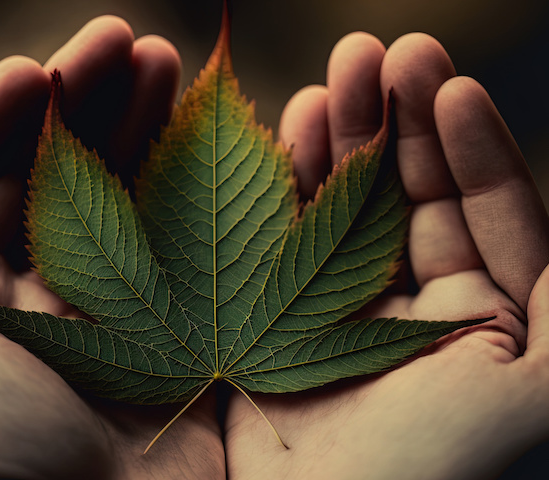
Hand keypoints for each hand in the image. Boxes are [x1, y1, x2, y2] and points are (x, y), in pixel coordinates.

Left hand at [0, 18, 224, 479]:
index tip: (36, 69)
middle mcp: (19, 311)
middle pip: (49, 185)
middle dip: (83, 109)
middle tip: (130, 43)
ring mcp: (99, 327)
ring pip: (117, 210)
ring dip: (138, 137)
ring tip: (168, 66)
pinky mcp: (164, 347)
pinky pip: (178, 260)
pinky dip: (191, 205)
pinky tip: (207, 151)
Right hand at [225, 33, 548, 478]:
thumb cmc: (429, 470)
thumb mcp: (531, 395)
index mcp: (481, 310)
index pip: (484, 205)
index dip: (468, 142)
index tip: (447, 83)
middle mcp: (414, 295)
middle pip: (412, 187)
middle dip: (399, 117)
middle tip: (377, 53)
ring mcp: (343, 293)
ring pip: (349, 196)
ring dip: (346, 133)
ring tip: (336, 75)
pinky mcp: (281, 301)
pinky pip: (291, 226)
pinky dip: (292, 176)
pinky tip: (294, 126)